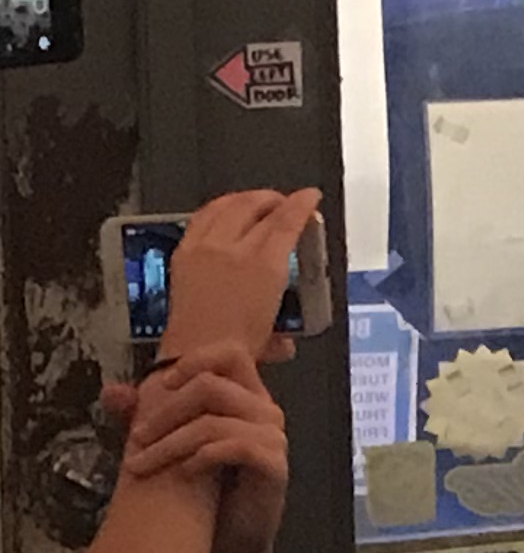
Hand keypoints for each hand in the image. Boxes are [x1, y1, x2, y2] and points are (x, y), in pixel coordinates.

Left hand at [110, 355, 293, 552]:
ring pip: (213, 421)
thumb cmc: (204, 487)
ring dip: (168, 443)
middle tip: (135, 439)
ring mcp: (273, 437)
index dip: (195, 360)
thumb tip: (110, 392)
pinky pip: (235, 447)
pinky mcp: (274, 465)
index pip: (231, 354)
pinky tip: (183, 472)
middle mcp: (264, 410)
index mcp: (246, 396)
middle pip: (211, 385)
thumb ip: (144, 415)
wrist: (229, 537)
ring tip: (141, 465)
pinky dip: (200, 457)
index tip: (162, 385)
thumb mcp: (172, 443)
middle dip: (164, 412)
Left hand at [159, 188, 319, 366]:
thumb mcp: (272, 333)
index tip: (310, 197)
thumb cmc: (234, 347)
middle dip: (273, 198)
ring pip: (226, 206)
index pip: (286, 220)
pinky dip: (217, 209)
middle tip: (284, 202)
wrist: (193, 355)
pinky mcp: (183, 253)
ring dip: (245, 198)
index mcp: (263, 265)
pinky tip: (223, 213)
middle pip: (255, 206)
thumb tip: (284, 340)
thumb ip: (283, 330)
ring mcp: (205, 248)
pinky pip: (201, 218)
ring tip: (254, 202)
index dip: (302, 204)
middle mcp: (233, 249)